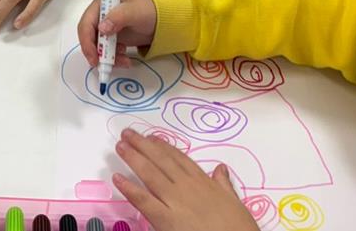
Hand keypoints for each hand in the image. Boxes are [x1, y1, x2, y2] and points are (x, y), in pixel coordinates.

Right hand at [77, 0, 156, 67]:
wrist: (162, 20)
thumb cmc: (147, 11)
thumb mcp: (134, 12)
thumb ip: (118, 17)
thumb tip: (101, 29)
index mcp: (100, 6)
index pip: (85, 25)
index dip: (86, 42)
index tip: (94, 58)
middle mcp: (99, 18)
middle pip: (89, 38)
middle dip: (96, 53)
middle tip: (105, 66)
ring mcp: (106, 30)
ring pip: (98, 49)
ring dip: (108, 59)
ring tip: (125, 62)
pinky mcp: (112, 40)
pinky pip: (107, 53)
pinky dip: (114, 59)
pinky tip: (126, 60)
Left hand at [113, 129, 257, 230]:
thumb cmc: (237, 228)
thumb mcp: (235, 202)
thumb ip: (224, 184)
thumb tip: (221, 167)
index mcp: (203, 182)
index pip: (179, 158)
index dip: (163, 146)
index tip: (151, 137)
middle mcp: (186, 186)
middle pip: (160, 161)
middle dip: (142, 145)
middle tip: (127, 134)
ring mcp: (175, 201)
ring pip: (150, 174)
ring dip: (133, 158)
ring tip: (120, 146)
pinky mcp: (165, 219)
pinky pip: (143, 200)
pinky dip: (129, 188)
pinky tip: (117, 178)